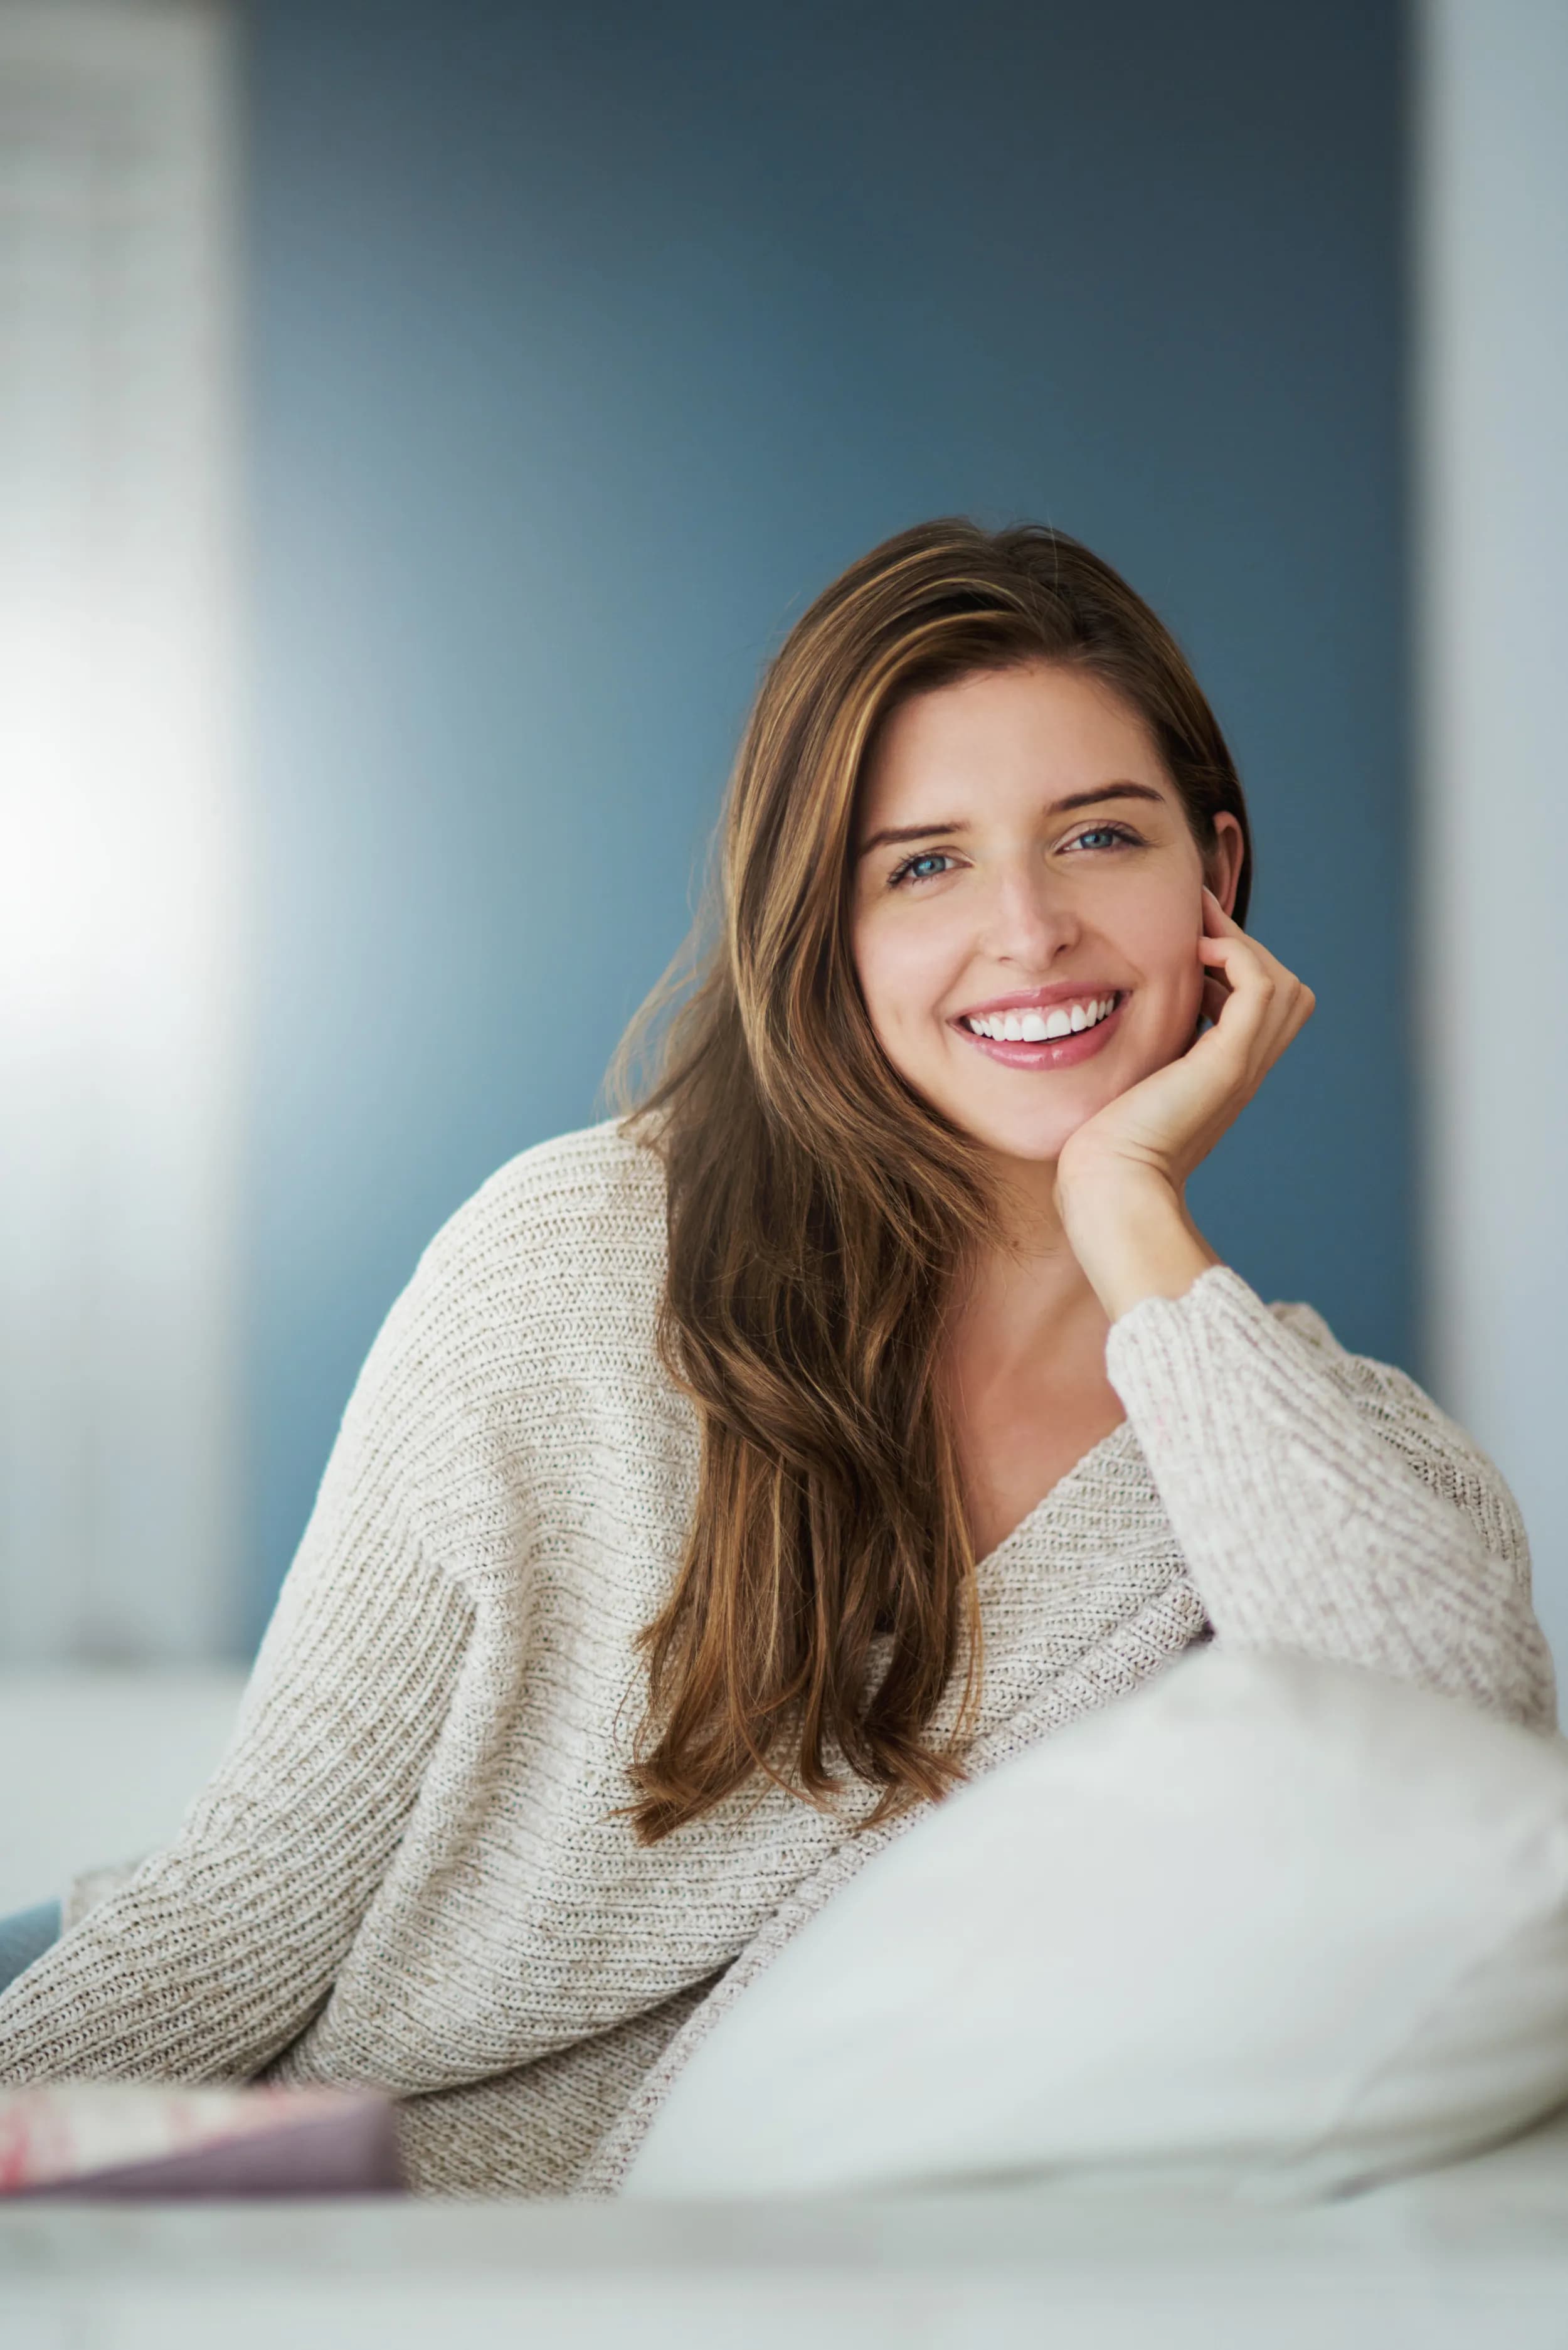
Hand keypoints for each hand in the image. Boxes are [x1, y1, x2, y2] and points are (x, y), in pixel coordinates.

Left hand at [1055, 890, 1315, 1319]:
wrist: (1109, 1186)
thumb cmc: (1101, 1149)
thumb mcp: (1127, 1087)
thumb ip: (1139, 1057)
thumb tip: (1117, 1019)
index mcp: (1222, 1077)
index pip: (1258, 1008)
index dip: (1232, 966)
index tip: (1190, 936)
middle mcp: (1242, 1071)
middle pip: (1285, 992)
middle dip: (1243, 948)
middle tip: (1198, 919)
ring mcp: (1241, 1067)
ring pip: (1283, 986)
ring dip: (1242, 947)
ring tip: (1197, 931)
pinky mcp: (1228, 1063)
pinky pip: (1261, 987)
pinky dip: (1238, 956)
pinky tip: (1196, 951)